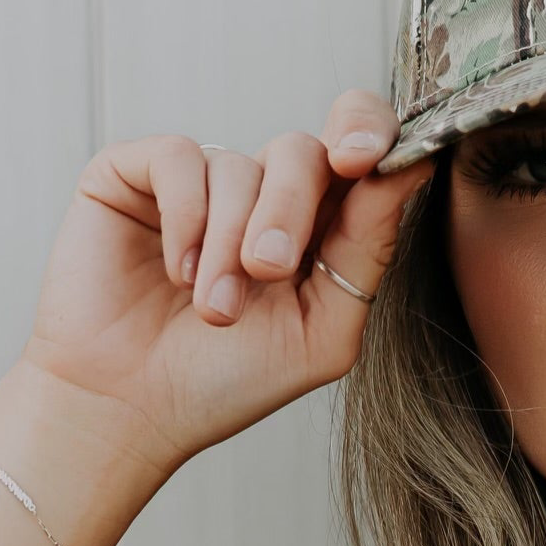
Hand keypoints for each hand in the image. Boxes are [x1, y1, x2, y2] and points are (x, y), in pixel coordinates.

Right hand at [15, 89, 435, 470]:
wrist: (130, 411)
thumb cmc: (226, 381)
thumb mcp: (322, 329)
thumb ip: (369, 248)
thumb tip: (415, 163)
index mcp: (317, 225)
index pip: (360, 145)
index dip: (370, 134)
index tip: (363, 160)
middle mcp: (261, 193)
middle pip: (303, 151)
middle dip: (290, 211)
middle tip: (267, 272)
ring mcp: (199, 181)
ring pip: (240, 164)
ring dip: (229, 243)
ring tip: (212, 308)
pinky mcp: (135, 175)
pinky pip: (179, 157)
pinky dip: (185, 217)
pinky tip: (175, 272)